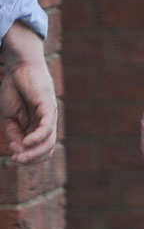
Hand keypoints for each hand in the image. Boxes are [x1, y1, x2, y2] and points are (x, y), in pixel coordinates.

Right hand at [0, 24, 56, 163]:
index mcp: (37, 126)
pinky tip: (27, 142)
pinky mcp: (49, 107)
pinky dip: (37, 137)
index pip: (40, 149)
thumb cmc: (15, 89)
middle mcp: (47, 123)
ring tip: (20, 157)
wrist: (19, 67)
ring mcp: (49, 115)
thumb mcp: (10, 116)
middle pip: (46, 149)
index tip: (15, 159)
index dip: (29, 157)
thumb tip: (18, 151)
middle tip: (17, 161)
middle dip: (32, 159)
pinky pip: (46, 127)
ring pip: (48, 141)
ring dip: (34, 152)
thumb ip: (14, 133)